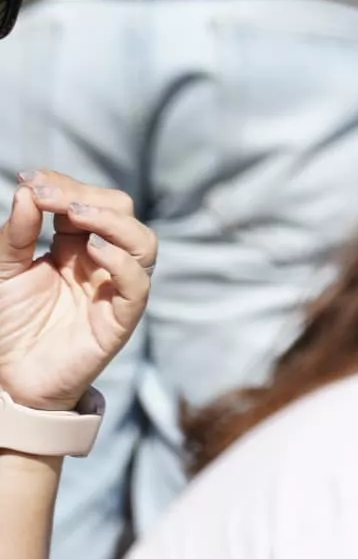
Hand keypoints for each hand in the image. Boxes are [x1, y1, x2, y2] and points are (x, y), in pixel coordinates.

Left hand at [0, 177, 147, 415]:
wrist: (8, 379)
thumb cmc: (8, 324)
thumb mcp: (2, 272)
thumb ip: (14, 235)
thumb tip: (27, 191)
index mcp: (77, 245)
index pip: (88, 201)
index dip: (64, 185)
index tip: (31, 179)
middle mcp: (103, 261)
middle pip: (121, 212)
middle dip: (87, 197)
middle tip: (48, 195)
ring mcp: (114, 288)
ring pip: (142, 242)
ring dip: (113, 222)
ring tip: (76, 215)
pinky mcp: (120, 317)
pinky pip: (137, 284)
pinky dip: (123, 263)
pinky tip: (94, 251)